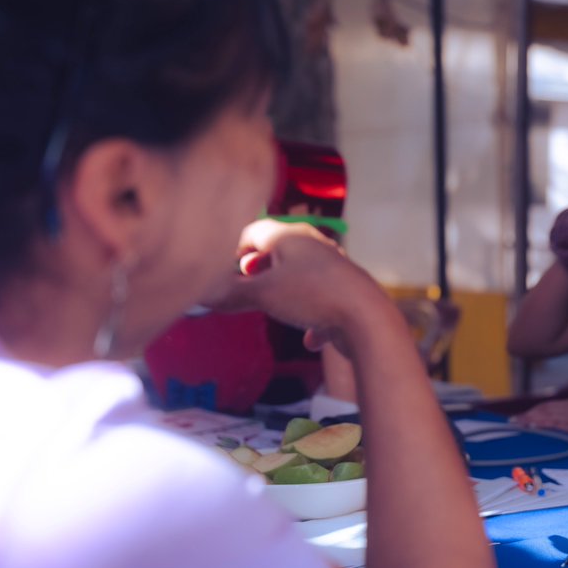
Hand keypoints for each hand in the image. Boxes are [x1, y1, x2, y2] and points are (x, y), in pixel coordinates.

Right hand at [206, 220, 392, 358]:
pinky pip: (321, 303)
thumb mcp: (263, 294)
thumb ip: (230, 294)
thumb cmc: (312, 295)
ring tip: (270, 308)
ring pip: (298, 277)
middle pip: (276, 252)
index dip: (231, 249)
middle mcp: (314, 246)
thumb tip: (200, 295)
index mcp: (291, 235)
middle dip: (257, 272)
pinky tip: (311, 337)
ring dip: (283, 293)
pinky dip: (312, 317)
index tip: (218, 271)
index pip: (252, 230)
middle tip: (241, 290)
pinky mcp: (346, 293)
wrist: (367, 318)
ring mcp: (332, 269)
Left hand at [511, 399, 567, 443]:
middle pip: (543, 408)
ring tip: (518, 424)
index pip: (545, 407)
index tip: (517, 418)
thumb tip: (544, 429)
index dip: (530, 412)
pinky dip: (541, 423)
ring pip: (546, 413)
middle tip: (513, 422)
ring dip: (530, 418)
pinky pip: (554, 422)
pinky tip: (531, 426)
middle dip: (527, 415)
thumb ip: (563, 424)